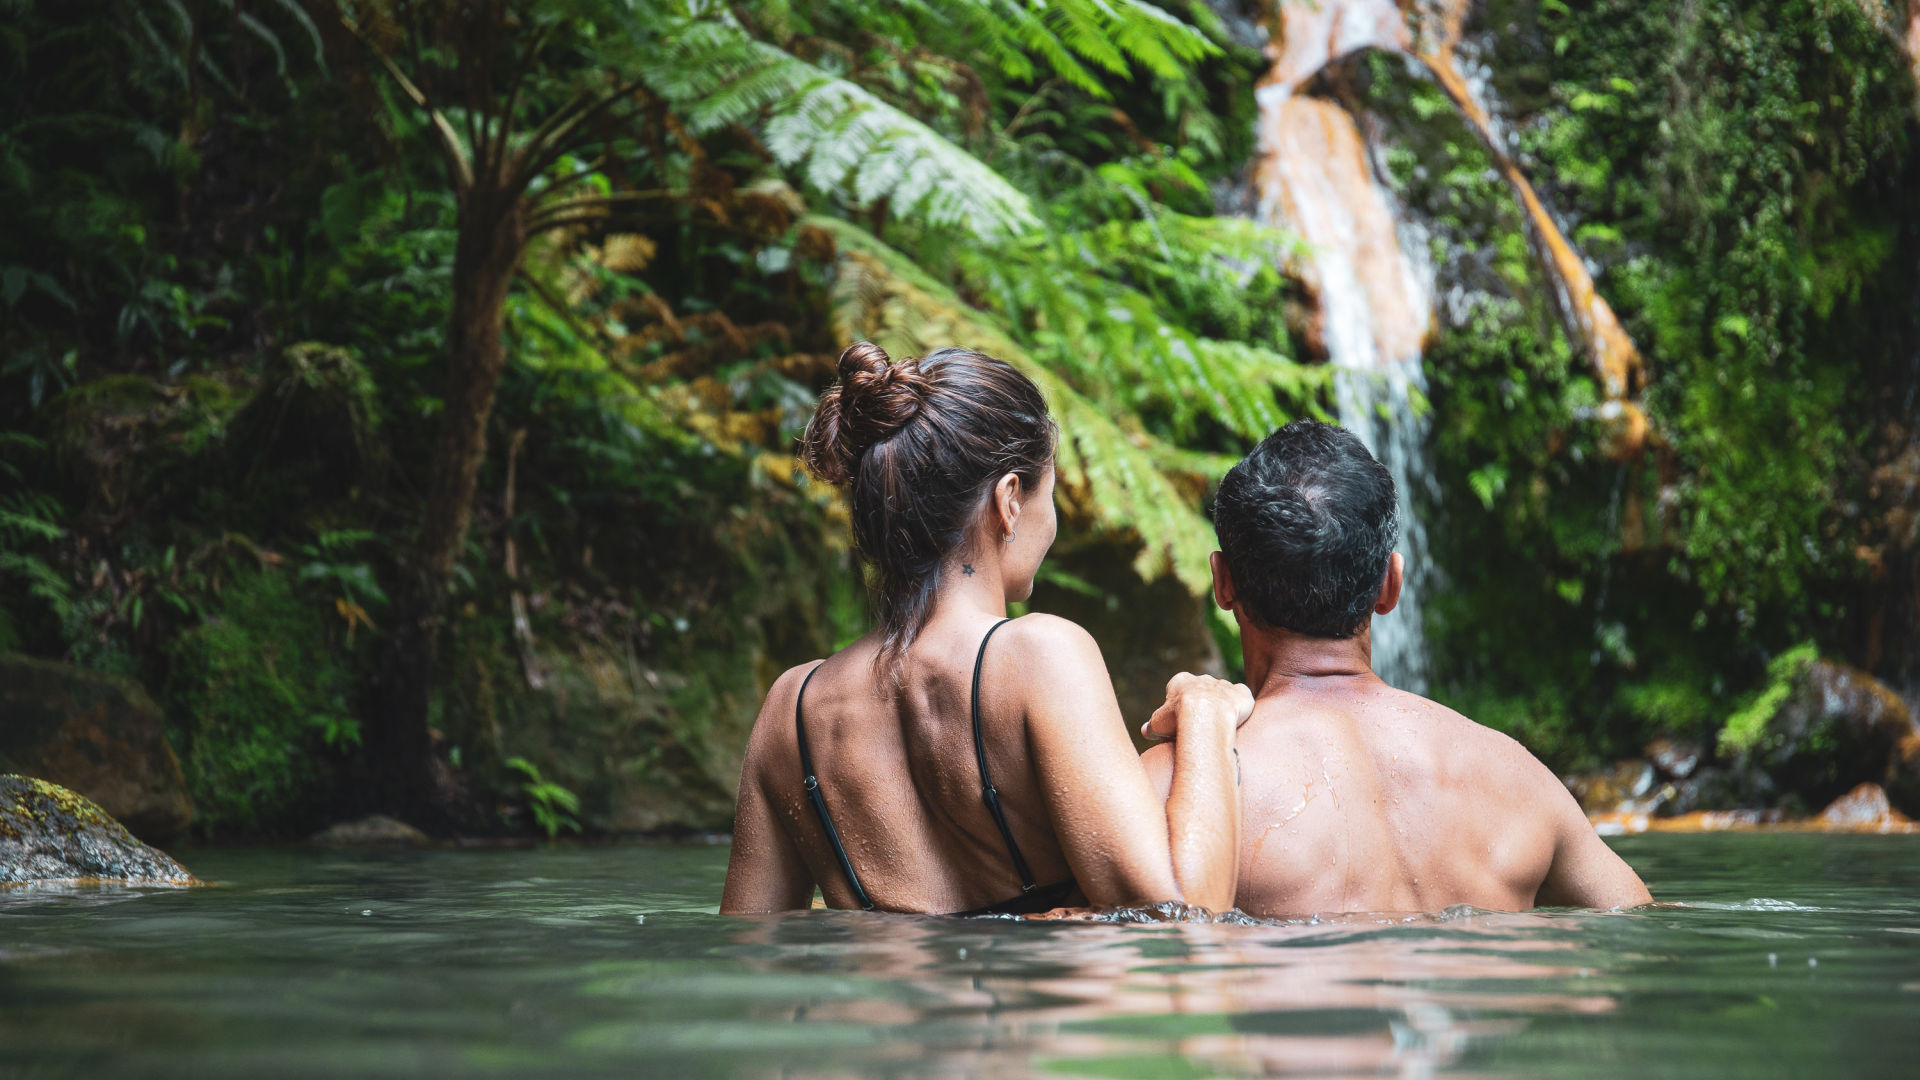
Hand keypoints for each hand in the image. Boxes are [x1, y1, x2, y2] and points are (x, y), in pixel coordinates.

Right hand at [1139, 672, 1254, 742]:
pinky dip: (1241, 706)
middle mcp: (1202, 678)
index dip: (1179, 705)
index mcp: (1180, 680)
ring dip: (1221, 706)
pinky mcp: (1242, 692)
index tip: (1180, 719)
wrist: (1207, 717)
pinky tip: (1237, 719)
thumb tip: (1145, 731)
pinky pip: (1242, 696)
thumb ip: (1151, 726)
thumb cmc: (1178, 720)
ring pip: (1222, 693)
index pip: (1178, 689)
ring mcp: (1223, 684)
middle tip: (1200, 724)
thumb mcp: (1157, 724)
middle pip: (1201, 689)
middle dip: (1201, 703)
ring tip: (1219, 726)